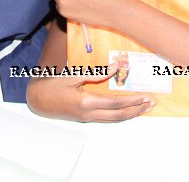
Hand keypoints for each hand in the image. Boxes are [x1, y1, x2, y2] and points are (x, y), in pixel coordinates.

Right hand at [27, 63, 154, 121]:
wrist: (37, 100)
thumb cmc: (53, 85)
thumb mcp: (73, 75)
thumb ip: (96, 73)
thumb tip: (115, 68)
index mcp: (86, 102)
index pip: (115, 103)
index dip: (132, 101)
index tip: (145, 97)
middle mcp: (88, 114)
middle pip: (118, 115)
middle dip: (136, 110)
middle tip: (151, 104)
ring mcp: (87, 118)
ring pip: (113, 119)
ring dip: (130, 114)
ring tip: (144, 108)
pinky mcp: (85, 118)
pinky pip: (107, 118)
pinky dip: (120, 114)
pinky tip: (127, 109)